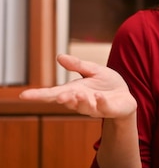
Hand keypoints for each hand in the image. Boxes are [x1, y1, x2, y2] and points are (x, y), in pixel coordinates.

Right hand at [19, 54, 136, 118]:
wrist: (126, 97)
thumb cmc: (107, 84)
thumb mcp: (93, 70)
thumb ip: (78, 65)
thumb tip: (59, 57)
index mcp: (74, 91)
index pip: (52, 93)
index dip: (38, 95)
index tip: (23, 96)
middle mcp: (81, 101)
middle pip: (67, 101)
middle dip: (62, 99)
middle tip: (58, 96)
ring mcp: (94, 107)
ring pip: (83, 107)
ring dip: (79, 102)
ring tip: (77, 95)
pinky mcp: (109, 110)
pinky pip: (103, 107)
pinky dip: (100, 102)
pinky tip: (98, 97)